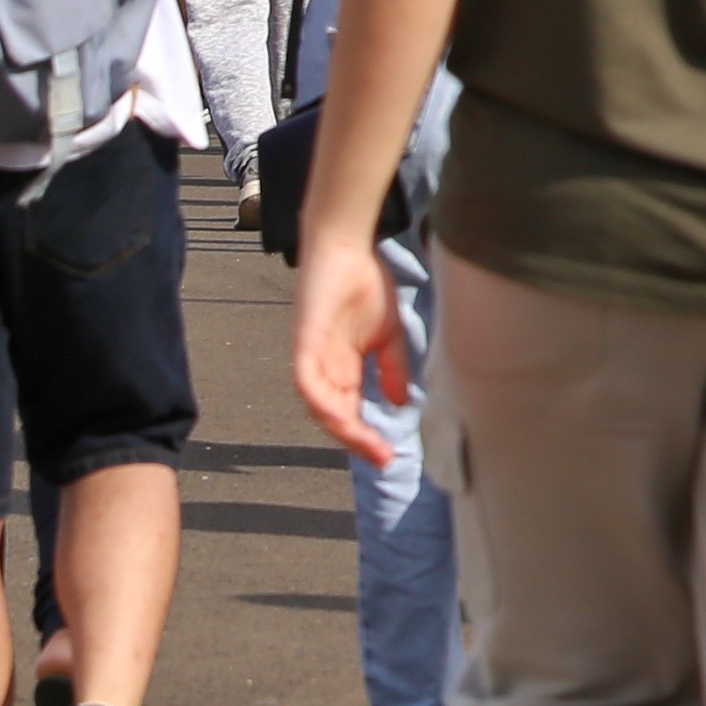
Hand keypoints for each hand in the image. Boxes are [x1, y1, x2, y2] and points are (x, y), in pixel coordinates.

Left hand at [289, 232, 408, 468]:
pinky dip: (320, 401)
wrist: (348, 247)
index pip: (351, 413)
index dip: (368, 437)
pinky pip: (307, 381)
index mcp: (343, 369)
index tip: (391, 455)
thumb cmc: (365, 285)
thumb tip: (401, 404)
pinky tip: (339, 416)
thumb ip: (392, 369)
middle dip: (358, 441)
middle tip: (383, 458)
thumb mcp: (388, 335)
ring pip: (319, 407)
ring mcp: (312, 357)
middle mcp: (324, 369)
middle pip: (334, 418)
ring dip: (341, 429)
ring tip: (367, 443)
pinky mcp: (304, 342)